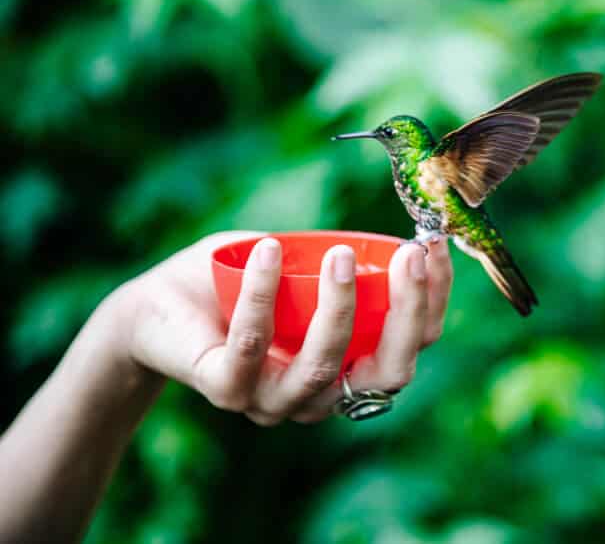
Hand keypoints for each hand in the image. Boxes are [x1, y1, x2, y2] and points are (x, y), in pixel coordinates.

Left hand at [109, 232, 452, 424]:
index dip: (434, 300)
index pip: (410, 346)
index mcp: (349, 367)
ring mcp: (272, 399)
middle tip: (410, 256)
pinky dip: (261, 296)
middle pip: (390, 373)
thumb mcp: (301, 265)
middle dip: (408, 313)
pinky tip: (267, 249)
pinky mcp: (224, 389)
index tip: (433, 245)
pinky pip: (250, 347)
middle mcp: (321, 394)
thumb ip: (347, 256)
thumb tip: (401, 222)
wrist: (152, 310)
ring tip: (340, 254)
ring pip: (324, 368)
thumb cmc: (235, 283)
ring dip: (340, 308)